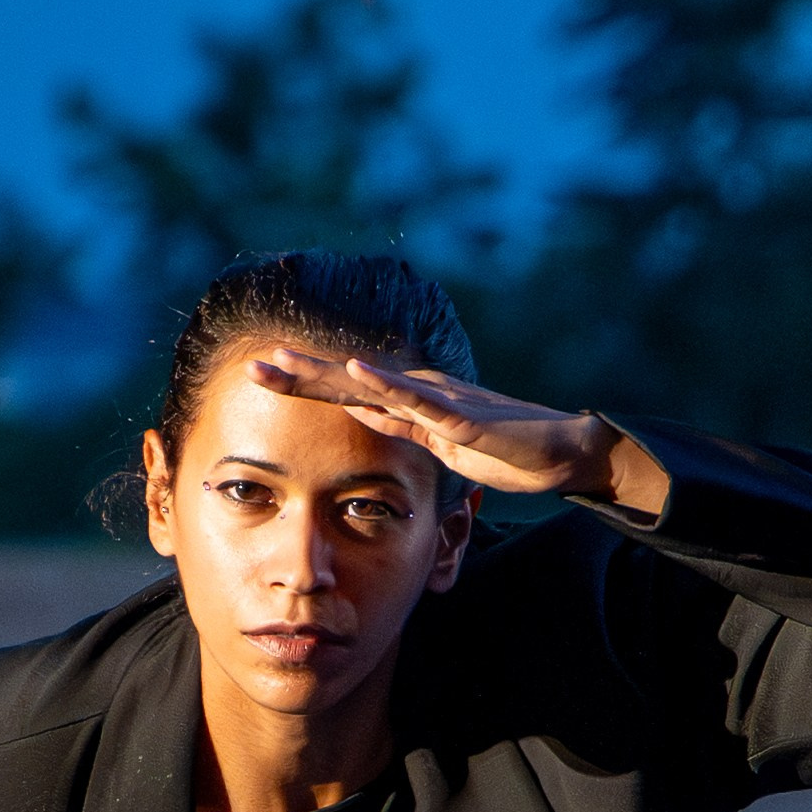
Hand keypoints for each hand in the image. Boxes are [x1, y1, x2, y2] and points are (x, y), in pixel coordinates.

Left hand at [248, 348, 665, 508]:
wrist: (561, 452)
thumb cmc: (501, 448)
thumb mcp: (435, 442)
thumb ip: (398, 424)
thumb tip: (357, 409)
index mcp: (407, 399)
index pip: (343, 391)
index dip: (300, 383)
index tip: (256, 376)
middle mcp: (416, 390)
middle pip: (344, 381)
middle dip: (296, 373)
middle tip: (250, 365)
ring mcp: (436, 399)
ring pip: (369, 382)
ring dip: (323, 372)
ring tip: (282, 359)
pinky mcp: (460, 415)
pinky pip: (415, 400)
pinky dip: (383, 384)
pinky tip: (354, 371)